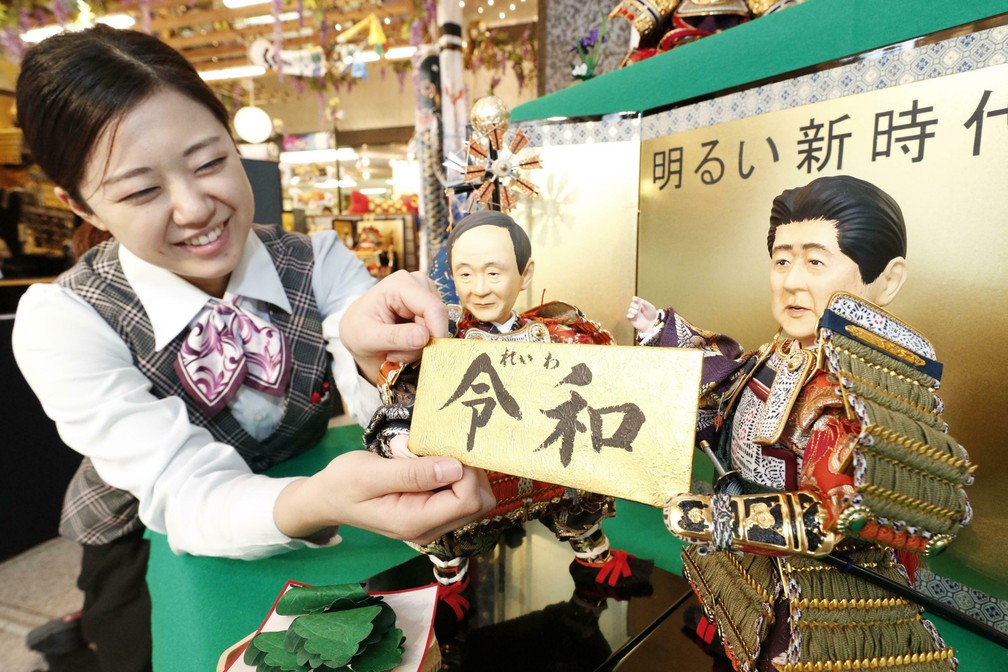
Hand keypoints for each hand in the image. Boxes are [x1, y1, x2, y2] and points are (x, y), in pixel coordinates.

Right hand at [275, 451, 494, 545]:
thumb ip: (412, 473)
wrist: (327, 499)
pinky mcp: (432, 514)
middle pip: (479, 503)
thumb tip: (454, 468)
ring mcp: (432, 525)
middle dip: (471, 472)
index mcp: (416, 522)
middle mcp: (430, 529)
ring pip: (475, 500)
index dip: (468, 471)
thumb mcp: (370, 474)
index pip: (468, 500)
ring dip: (464, 473)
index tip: (447, 448)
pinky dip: (456, 476)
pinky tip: (433, 462)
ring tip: (433, 455)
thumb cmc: (343, 483)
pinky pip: (460, 497)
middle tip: (443, 449)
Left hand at [340, 270, 447, 382]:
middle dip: (421, 344)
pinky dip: (422, 345)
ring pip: (439, 327)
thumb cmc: (358, 330)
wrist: (356, 331)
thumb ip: (395, 337)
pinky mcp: (430, 307)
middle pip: (438, 319)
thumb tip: (424, 337)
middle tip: (395, 354)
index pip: (432, 307)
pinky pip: (437, 332)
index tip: (426, 356)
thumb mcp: (368, 337)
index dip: (436, 332)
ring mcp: (426, 294)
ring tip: (395, 349)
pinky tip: (403, 345)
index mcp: (400, 284)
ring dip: (420, 346)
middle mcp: (418, 283)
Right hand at [626, 296, 657, 332]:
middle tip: (637, 307)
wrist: (652, 323)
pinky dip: (629, 315)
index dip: (634, 299)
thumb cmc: (652, 315)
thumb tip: (641, 301)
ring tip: (636, 312)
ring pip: (629, 310)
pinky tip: (633, 315)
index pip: (636, 300)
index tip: (634, 299)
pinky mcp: (632, 319)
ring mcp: (634, 314)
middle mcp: (636, 308)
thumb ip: (645, 303)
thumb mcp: (650, 307)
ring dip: (632, 310)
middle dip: (633, 305)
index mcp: (640, 304)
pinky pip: (628, 316)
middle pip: (632, 304)